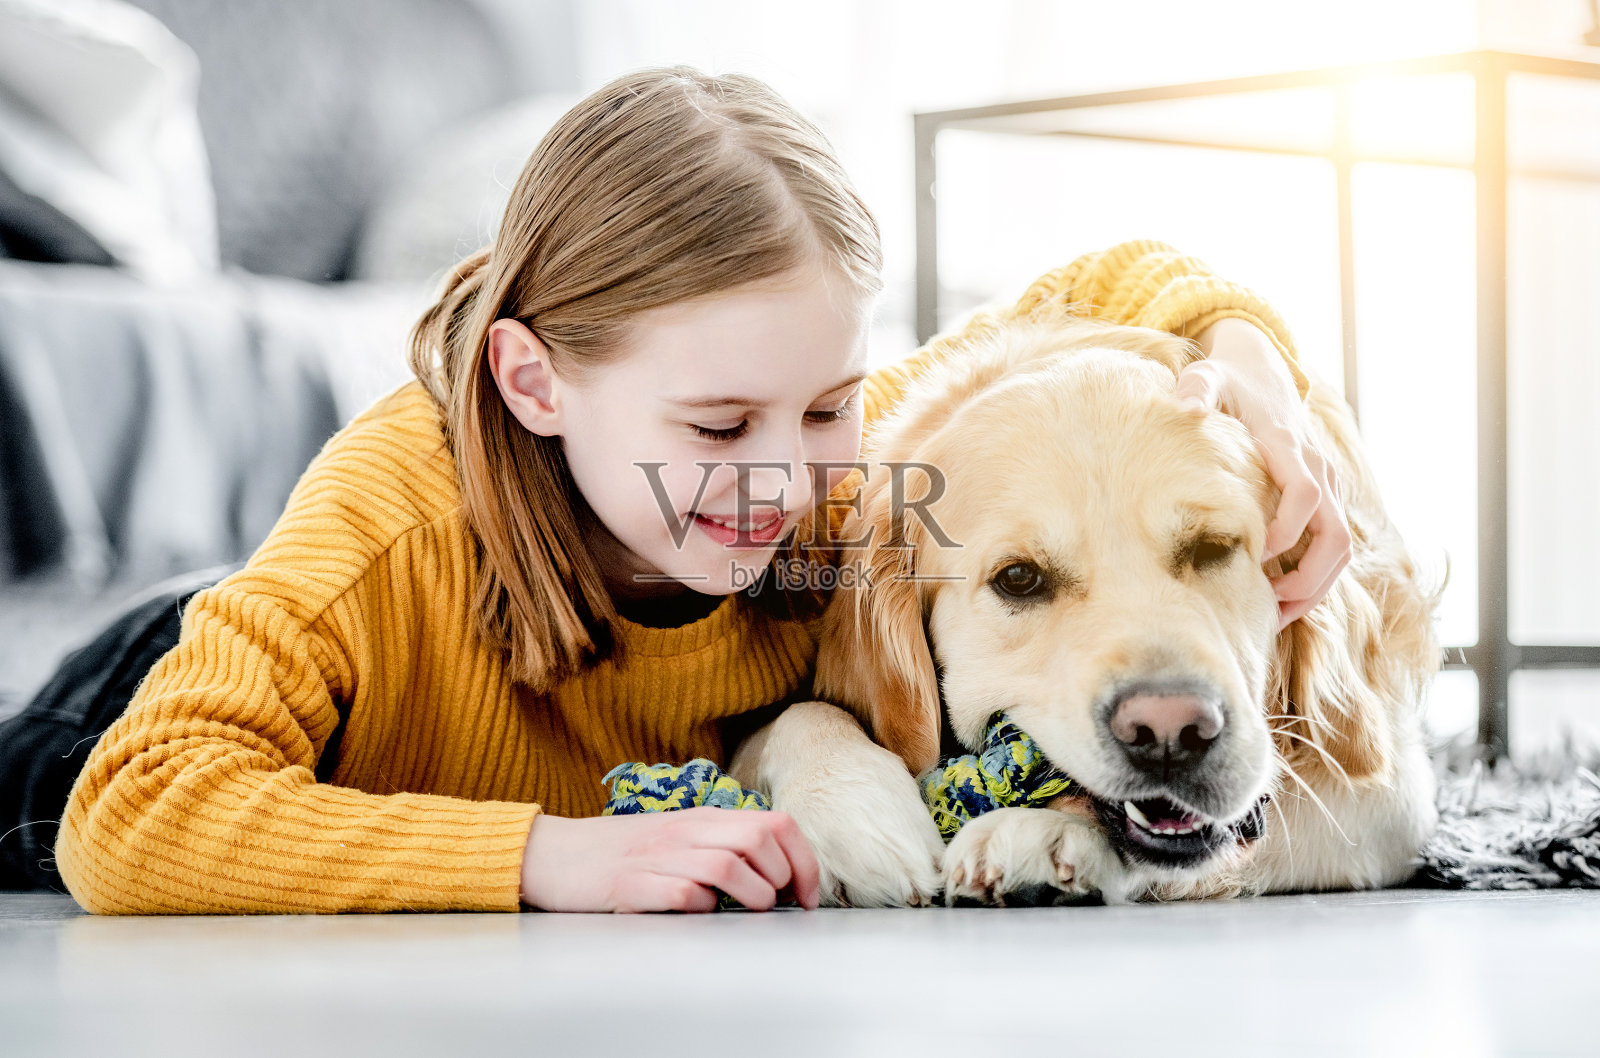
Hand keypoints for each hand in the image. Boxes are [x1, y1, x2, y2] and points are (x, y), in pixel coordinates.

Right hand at [519, 807, 821, 912]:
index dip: (803, 859)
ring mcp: (656, 856)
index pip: (774, 822)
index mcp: (701, 818)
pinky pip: (681, 894)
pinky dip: (700, 906)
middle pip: (759, 839)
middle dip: (782, 877)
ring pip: (728, 864)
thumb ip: (720, 846)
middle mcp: (684, 831)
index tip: (808, 894)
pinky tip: (697, 913)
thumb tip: (779, 875)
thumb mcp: (677, 839)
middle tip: (777, 904)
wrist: (551, 853)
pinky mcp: (629, 885)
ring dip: (751, 893)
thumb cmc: (620, 853)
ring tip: (747, 910)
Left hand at [1177, 318, 1352, 629]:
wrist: (1264, 368)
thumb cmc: (1230, 379)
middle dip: (1310, 577)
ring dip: (1315, 586)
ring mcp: (1328, 485)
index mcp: (1289, 444)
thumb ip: (1197, 387)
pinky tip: (1279, 601)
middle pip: (1336, 534)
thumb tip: (1187, 406)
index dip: (1287, 528)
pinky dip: (1314, 578)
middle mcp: (1319, 467)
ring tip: (1276, 617)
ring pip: (1342, 548)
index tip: (1257, 555)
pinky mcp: (1326, 498)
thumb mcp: (1209, 374)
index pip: (1306, 493)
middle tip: (1270, 607)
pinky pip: (1332, 546)